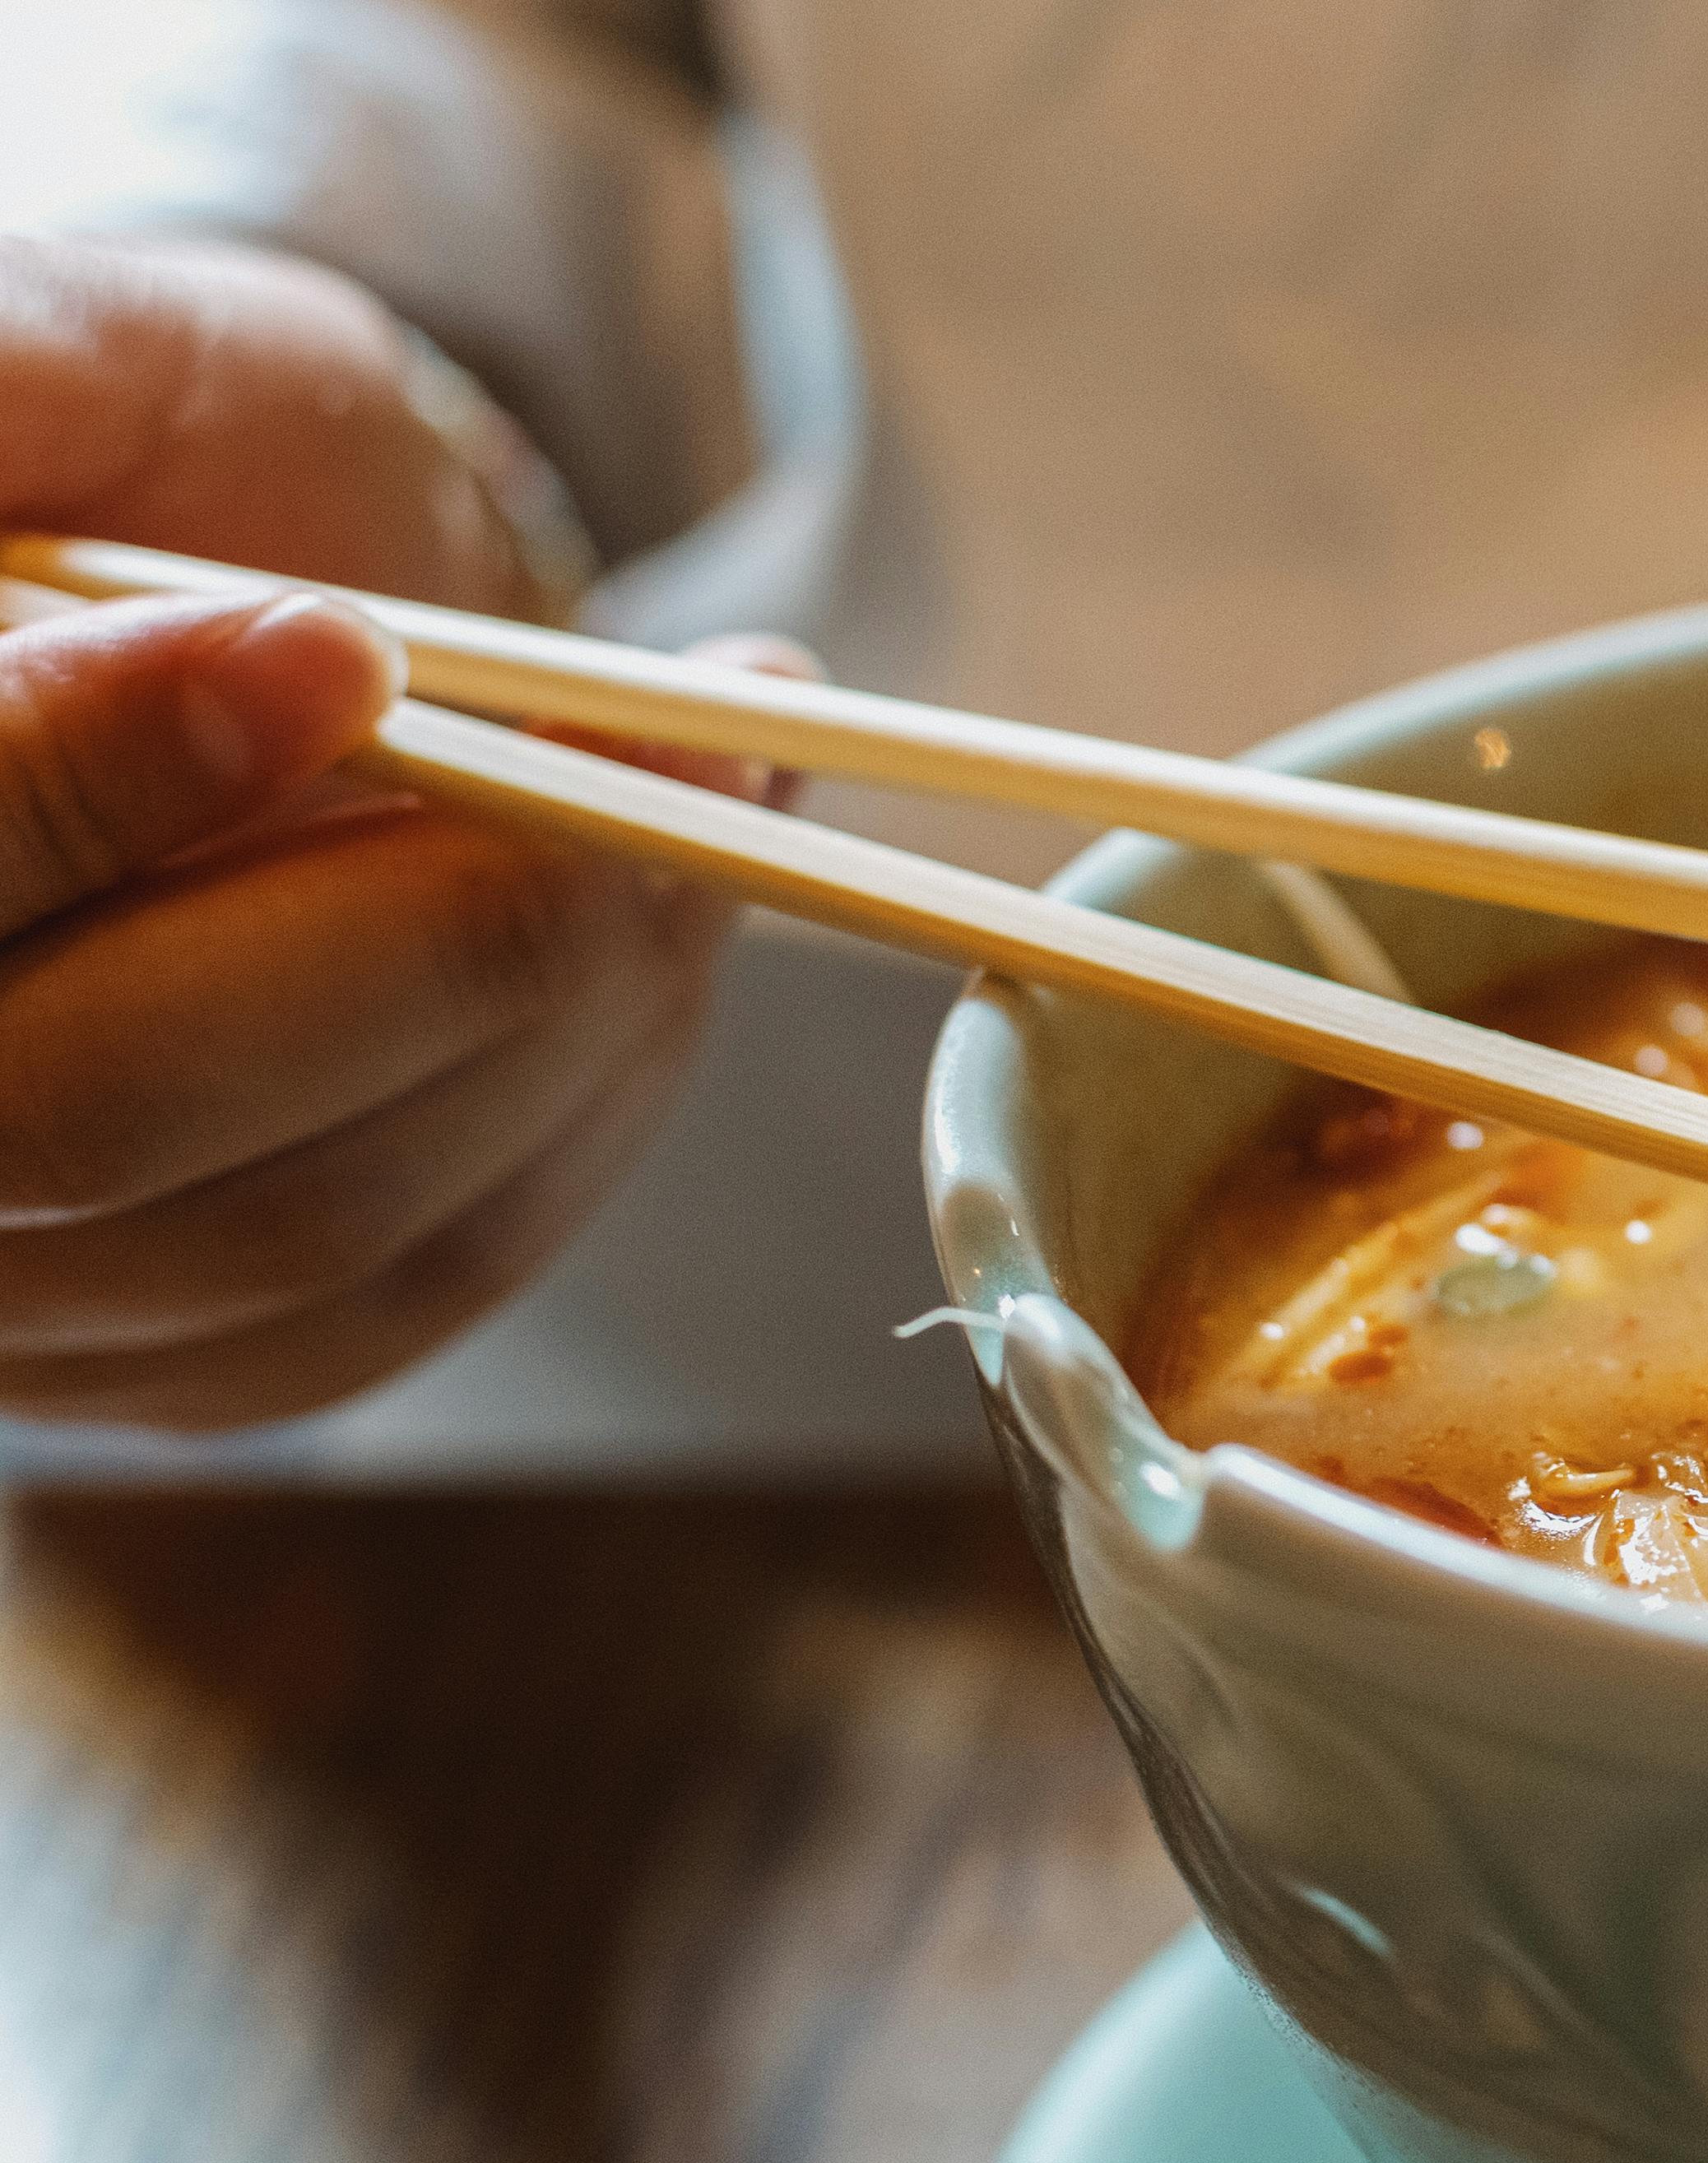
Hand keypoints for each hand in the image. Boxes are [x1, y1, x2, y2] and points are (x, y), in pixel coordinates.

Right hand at [0, 234, 784, 1431]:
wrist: (243, 600)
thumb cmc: (157, 452)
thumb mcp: (90, 352)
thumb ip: (23, 375)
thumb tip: (125, 526)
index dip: (91, 772)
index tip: (338, 647)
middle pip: (100, 1109)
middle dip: (436, 924)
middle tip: (684, 744)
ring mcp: (18, 1286)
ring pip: (299, 1217)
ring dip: (561, 1002)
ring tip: (727, 786)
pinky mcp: (184, 1355)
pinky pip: (410, 1278)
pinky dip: (577, 1099)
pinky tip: (664, 932)